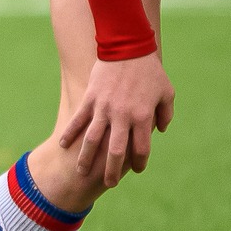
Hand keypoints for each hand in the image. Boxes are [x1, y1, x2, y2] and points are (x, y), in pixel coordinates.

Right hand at [58, 51, 174, 187]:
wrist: (128, 47)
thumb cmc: (150, 71)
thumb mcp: (167, 93)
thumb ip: (165, 114)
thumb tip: (160, 131)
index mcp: (143, 117)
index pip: (141, 149)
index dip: (139, 163)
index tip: (136, 170)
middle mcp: (122, 116)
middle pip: (116, 151)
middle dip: (111, 171)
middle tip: (109, 184)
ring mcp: (104, 108)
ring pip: (93, 140)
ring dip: (86, 158)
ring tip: (81, 172)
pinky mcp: (91, 99)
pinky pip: (78, 120)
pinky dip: (70, 133)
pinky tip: (63, 146)